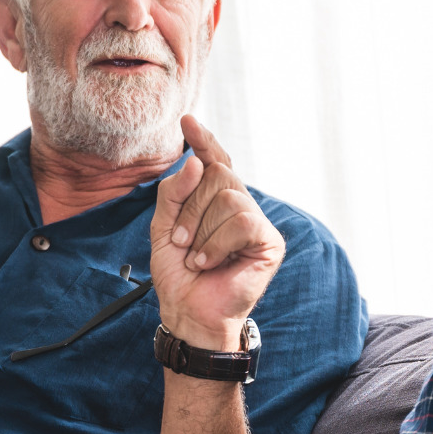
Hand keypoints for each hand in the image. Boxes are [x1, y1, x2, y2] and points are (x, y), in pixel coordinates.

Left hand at [149, 115, 284, 351]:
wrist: (188, 312)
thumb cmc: (178, 273)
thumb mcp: (163, 227)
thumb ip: (174, 193)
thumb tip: (196, 162)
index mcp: (215, 199)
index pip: (214, 161)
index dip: (204, 141)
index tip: (187, 121)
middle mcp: (240, 205)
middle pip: (217, 175)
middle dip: (190, 208)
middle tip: (181, 241)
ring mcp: (257, 222)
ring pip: (229, 197)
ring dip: (202, 230)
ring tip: (196, 257)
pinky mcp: (270, 242)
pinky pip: (242, 221)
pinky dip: (217, 243)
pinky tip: (209, 262)